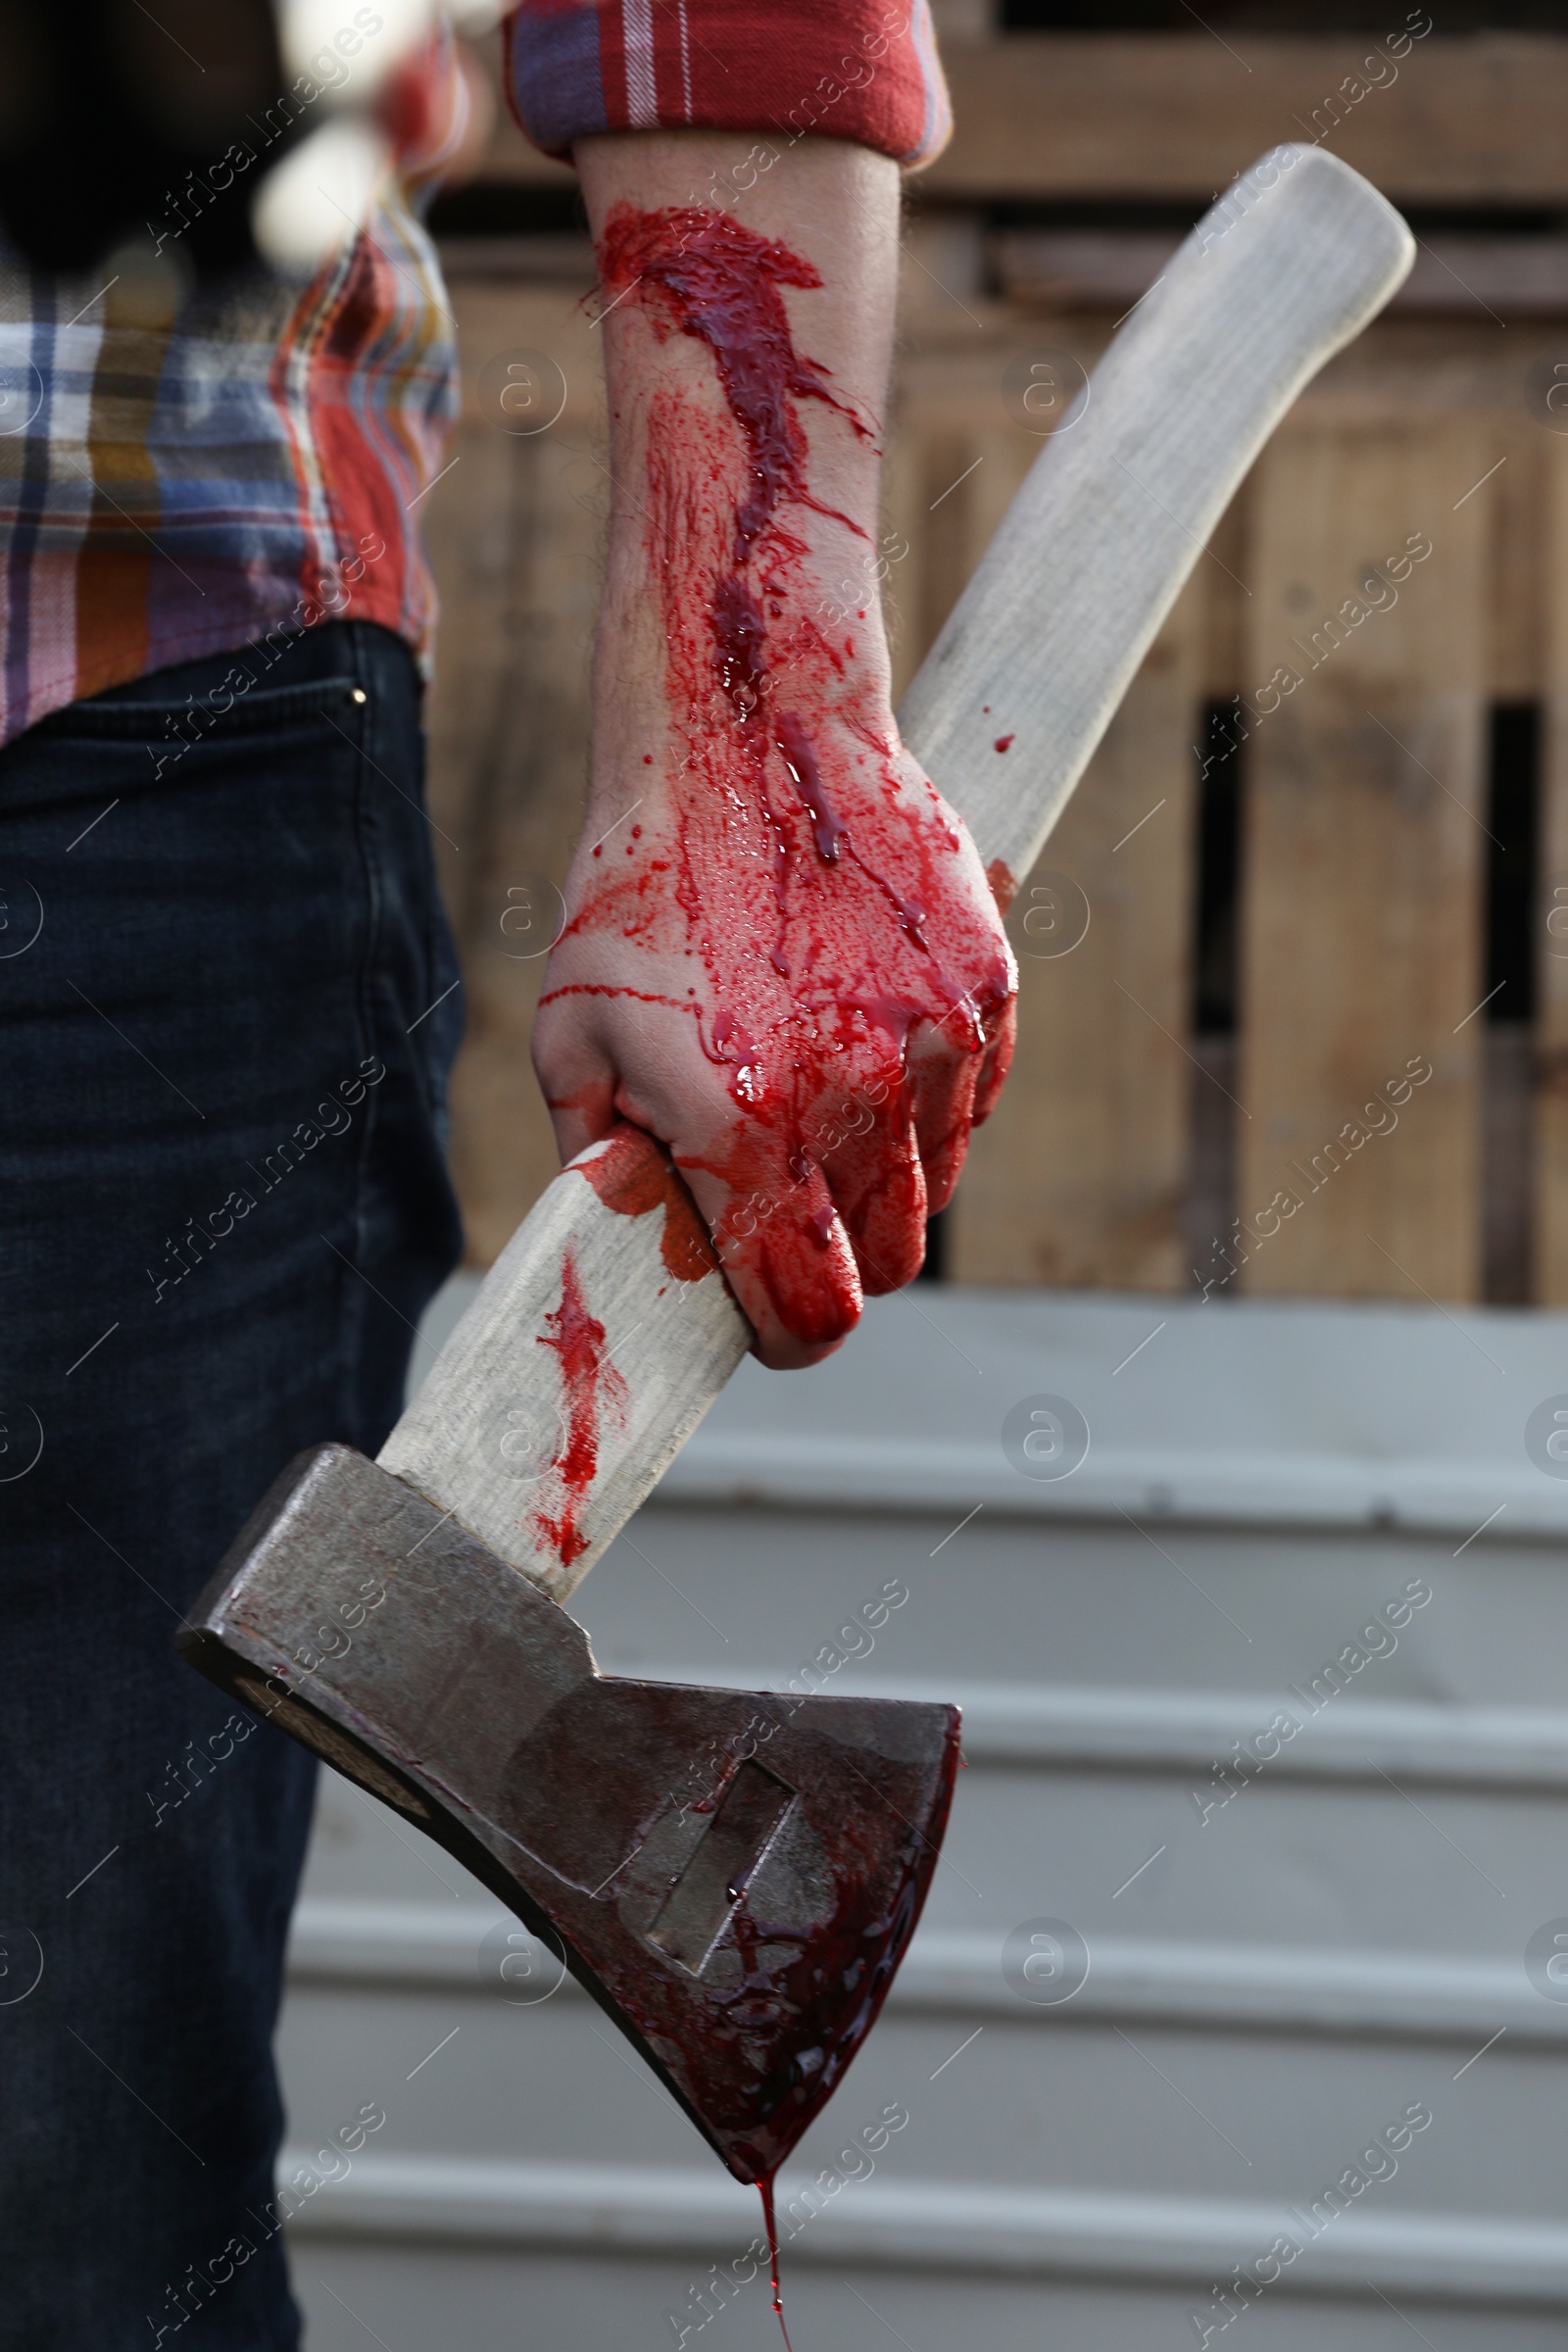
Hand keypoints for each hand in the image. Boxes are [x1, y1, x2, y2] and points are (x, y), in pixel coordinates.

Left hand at [532, 134, 1016, 1368]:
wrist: (748, 734)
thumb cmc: (643, 889)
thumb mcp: (573, 1035)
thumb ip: (608, 1168)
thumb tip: (648, 1257)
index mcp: (742, 1128)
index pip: (807, 1314)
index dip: (787, 1337)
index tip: (771, 1322)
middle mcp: (854, 1102)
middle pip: (885, 1267)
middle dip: (835, 1257)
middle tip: (783, 1198)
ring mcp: (936, 1049)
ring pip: (931, 1190)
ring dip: (879, 1175)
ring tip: (813, 1081)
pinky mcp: (989, 995)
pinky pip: (971, 1108)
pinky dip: (928, 1104)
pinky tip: (865, 1027)